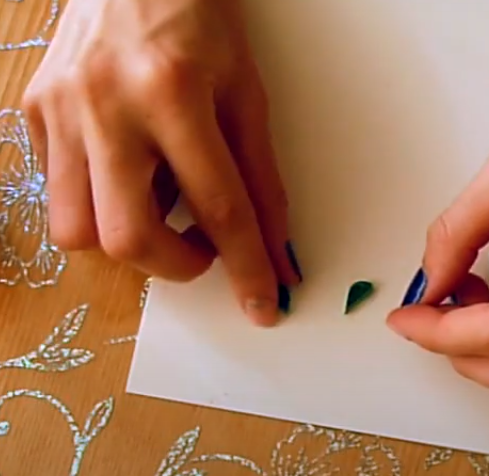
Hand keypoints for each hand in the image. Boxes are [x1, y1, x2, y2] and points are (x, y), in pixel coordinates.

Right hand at [23, 0, 300, 324]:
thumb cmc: (200, 19)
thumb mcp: (246, 91)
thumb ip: (261, 177)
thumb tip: (276, 250)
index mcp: (174, 93)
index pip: (218, 206)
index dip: (246, 267)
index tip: (264, 307)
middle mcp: (106, 105)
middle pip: (128, 238)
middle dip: (176, 265)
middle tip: (203, 247)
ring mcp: (59, 109)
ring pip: (77, 231)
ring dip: (130, 240)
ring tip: (160, 203)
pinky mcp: (33, 110)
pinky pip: (58, 193)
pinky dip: (99, 204)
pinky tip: (125, 172)